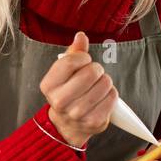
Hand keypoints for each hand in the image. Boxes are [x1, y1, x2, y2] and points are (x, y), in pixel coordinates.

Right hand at [41, 32, 117, 147]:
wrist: (68, 124)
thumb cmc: (68, 93)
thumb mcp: (64, 73)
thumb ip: (73, 53)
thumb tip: (81, 36)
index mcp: (48, 85)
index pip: (69, 62)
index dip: (83, 57)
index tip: (84, 61)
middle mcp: (59, 101)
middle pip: (90, 72)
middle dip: (96, 70)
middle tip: (93, 74)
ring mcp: (77, 113)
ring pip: (104, 84)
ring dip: (105, 81)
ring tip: (97, 86)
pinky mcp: (94, 121)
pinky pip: (112, 97)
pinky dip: (111, 94)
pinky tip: (103, 97)